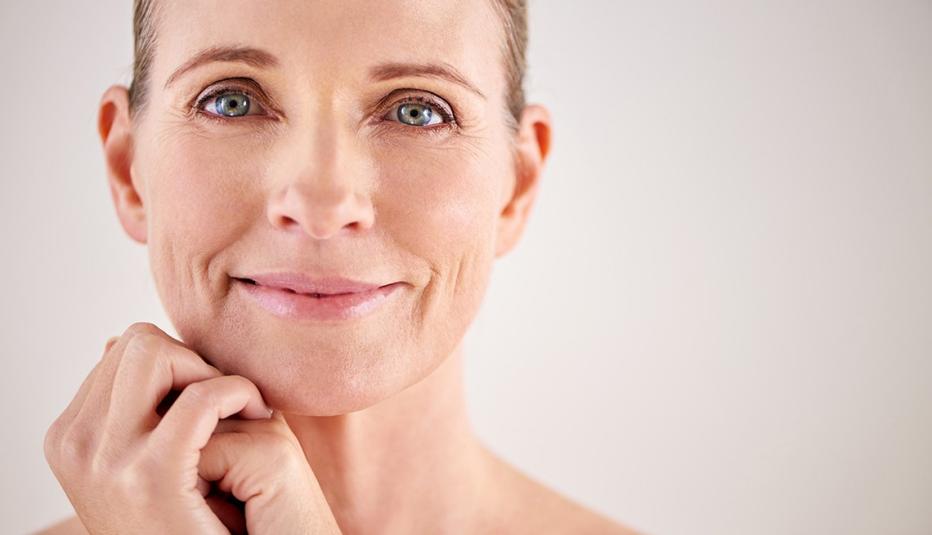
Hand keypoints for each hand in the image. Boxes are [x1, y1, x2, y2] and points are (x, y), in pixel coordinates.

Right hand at [43, 322, 338, 533]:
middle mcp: (76, 445)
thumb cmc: (180, 519)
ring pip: (158, 353)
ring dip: (212, 374)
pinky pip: (202, 396)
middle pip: (139, 342)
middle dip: (192, 362)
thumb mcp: (136, 459)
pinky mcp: (152, 475)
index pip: (126, 350)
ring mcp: (107, 460)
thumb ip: (127, 405)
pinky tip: (258, 417)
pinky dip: (238, 393)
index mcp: (70, 436)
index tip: (209, 402)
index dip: (178, 366)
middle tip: (227, 405)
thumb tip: (112, 342)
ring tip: (240, 413)